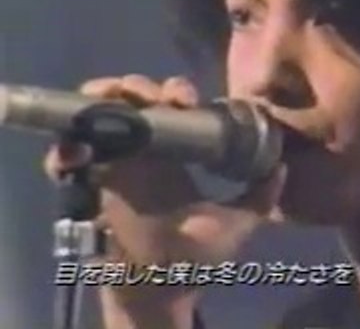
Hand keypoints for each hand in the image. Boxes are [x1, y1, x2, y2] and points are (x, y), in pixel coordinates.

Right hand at [43, 74, 285, 327]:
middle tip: (151, 95)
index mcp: (178, 153)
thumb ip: (262, 196)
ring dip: (101, 101)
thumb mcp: (240, 222)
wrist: (163, 287)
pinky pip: (66, 159)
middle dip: (140, 87)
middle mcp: (146, 151)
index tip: (185, 99)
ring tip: (110, 97)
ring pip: (101, 118)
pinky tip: (76, 147)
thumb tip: (282, 167)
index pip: (174, 107)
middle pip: (136, 102)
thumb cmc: (197, 256)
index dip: (178, 92)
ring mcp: (117, 164)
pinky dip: (63, 149)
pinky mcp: (91, 184)